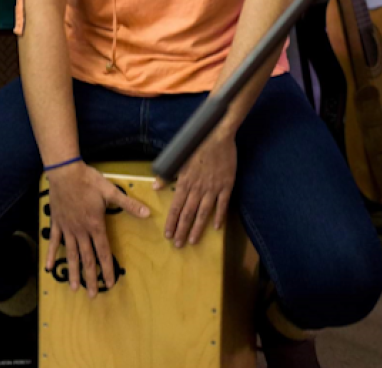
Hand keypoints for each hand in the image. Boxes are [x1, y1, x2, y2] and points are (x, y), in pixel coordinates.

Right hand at [44, 162, 150, 297]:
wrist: (64, 172)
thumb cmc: (88, 181)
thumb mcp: (110, 191)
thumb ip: (128, 204)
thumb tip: (147, 214)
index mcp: (95, 226)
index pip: (103, 252)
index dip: (107, 269)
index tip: (110, 284)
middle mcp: (81, 231)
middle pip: (87, 259)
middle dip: (90, 278)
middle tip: (91, 295)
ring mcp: (67, 229)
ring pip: (70, 255)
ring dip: (73, 272)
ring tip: (74, 288)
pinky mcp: (57, 224)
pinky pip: (54, 242)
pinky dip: (52, 255)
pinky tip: (49, 268)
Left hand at [154, 132, 235, 248]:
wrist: (218, 136)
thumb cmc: (196, 146)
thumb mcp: (179, 159)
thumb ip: (167, 175)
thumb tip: (155, 186)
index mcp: (185, 182)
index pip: (176, 207)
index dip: (171, 222)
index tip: (168, 234)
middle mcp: (198, 189)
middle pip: (188, 213)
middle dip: (182, 230)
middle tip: (178, 245)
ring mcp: (213, 188)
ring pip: (203, 213)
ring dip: (197, 228)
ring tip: (193, 241)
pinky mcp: (226, 186)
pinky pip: (222, 205)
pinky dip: (219, 216)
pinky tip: (216, 227)